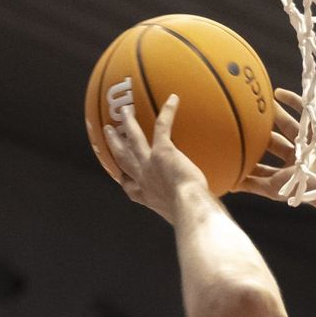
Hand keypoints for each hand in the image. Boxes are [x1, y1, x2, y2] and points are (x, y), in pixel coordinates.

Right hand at [101, 94, 210, 221]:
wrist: (189, 208)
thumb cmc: (191, 216)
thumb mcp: (186, 217)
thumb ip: (189, 212)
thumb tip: (206, 215)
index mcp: (147, 196)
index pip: (130, 188)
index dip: (124, 179)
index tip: (120, 175)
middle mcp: (144, 179)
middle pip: (123, 159)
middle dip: (115, 145)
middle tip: (108, 132)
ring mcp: (150, 163)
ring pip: (134, 138)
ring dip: (129, 124)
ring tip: (124, 111)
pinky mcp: (163, 151)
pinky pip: (162, 126)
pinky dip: (168, 112)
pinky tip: (173, 99)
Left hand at [240, 88, 315, 202]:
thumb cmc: (302, 187)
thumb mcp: (272, 188)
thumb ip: (251, 184)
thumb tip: (229, 183)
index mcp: (288, 171)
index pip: (265, 164)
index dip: (251, 157)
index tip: (234, 144)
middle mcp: (297, 157)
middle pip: (274, 141)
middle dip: (260, 132)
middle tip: (243, 118)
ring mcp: (307, 143)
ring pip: (287, 125)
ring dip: (273, 114)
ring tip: (259, 101)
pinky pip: (305, 111)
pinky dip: (292, 101)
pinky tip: (277, 92)